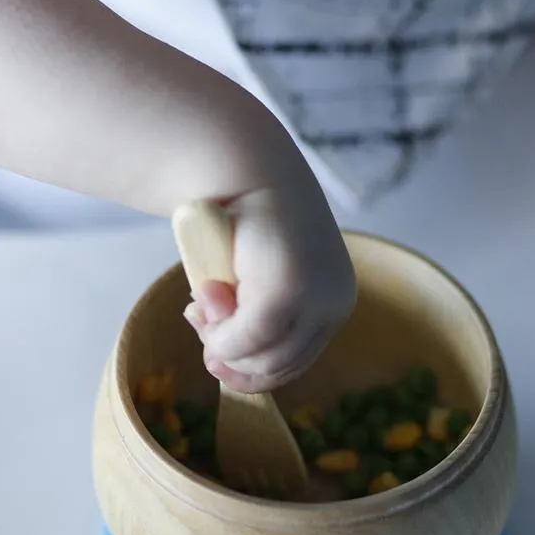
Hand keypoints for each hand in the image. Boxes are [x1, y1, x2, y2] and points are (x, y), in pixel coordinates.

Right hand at [182, 183, 355, 392]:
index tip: (213, 358)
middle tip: (199, 324)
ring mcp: (315, 299)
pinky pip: (243, 340)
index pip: (297, 360)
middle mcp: (335, 303)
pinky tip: (200, 306)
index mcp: (334, 299)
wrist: (246, 167)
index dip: (251, 368)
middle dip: (232, 357)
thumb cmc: (247, 220)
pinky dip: (216, 335)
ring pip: (263, 359)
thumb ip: (250, 315)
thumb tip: (223, 354)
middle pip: (281, 367)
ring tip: (200, 307)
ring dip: (221, 343)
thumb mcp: (257, 277)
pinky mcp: (287, 293)